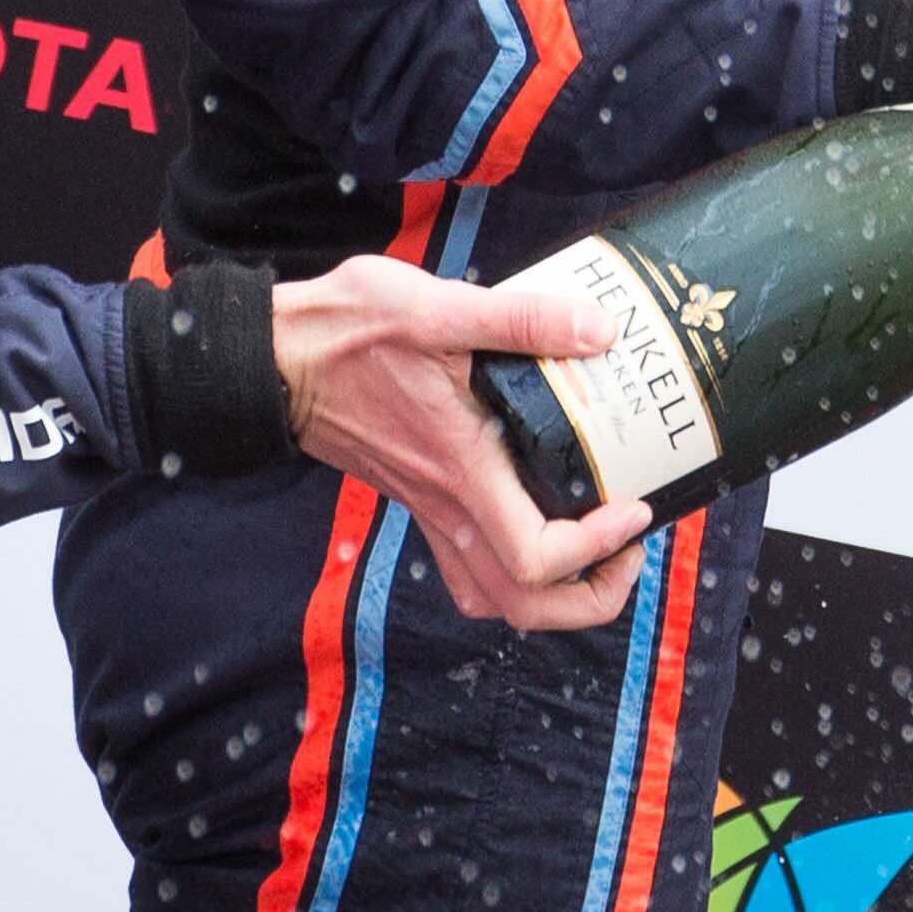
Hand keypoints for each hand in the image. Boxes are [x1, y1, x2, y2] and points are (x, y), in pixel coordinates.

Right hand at [272, 254, 657, 628]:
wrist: (278, 359)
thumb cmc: (346, 333)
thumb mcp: (438, 307)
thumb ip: (522, 319)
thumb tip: (599, 329)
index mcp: (462, 469)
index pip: (536, 556)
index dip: (598, 549)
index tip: (634, 509)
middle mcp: (447, 505)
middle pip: (524, 604)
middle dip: (591, 596)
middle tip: (629, 548)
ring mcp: (429, 510)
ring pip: (494, 595)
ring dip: (555, 593)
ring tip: (598, 548)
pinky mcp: (418, 500)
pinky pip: (469, 567)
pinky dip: (512, 571)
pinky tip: (539, 523)